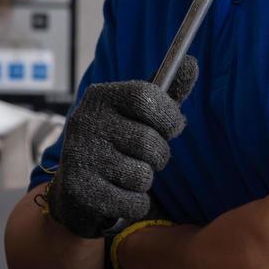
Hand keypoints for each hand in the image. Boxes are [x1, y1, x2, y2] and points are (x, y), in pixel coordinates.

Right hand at [46, 56, 197, 238]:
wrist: (76, 187)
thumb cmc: (117, 142)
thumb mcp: (138, 114)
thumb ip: (166, 93)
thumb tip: (192, 64)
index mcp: (100, 96)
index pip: (146, 97)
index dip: (169, 116)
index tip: (174, 127)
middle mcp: (85, 121)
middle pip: (149, 142)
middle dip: (159, 155)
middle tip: (148, 157)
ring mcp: (79, 156)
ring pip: (142, 175)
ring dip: (145, 181)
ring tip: (128, 174)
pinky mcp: (80, 190)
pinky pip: (133, 202)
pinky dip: (136, 204)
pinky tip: (121, 194)